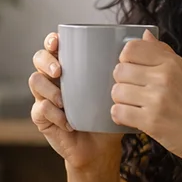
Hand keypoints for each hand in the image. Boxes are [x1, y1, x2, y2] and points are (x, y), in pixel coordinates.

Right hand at [29, 32, 122, 169]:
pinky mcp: (42, 118)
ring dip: (49, 89)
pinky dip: (53, 114)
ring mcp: (45, 97)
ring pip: (35, 81)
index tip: (59, 42)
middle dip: (46, 61)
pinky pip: (39, 109)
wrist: (101, 148)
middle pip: (38, 58)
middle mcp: (54, 79)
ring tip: (63, 101)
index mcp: (70, 67)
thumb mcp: (120, 88)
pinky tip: (68, 122)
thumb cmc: (109, 114)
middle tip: (59, 71)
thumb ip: (130, 62)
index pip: (54, 45)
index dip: (51, 40)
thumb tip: (147, 34)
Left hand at [111, 30, 181, 166]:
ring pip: (117, 91)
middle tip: (134, 91)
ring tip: (135, 106)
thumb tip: (145, 34)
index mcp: (173, 63)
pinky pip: (118, 112)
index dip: (126, 59)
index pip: (131, 48)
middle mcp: (164, 77)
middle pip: (120, 70)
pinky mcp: (151, 121)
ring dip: (121, 100)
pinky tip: (132, 117)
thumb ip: (164, 53)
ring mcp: (157, 99)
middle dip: (123, 81)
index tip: (133, 70)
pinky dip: (120, 116)